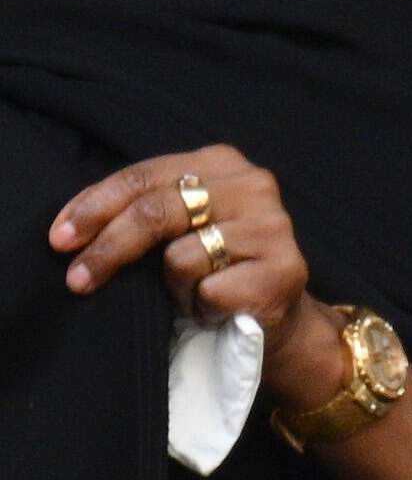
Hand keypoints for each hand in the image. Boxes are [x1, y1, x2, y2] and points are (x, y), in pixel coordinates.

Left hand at [51, 144, 342, 398]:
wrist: (275, 317)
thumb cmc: (213, 269)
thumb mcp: (174, 228)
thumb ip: (140, 210)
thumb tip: (66, 229)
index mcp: (221, 162)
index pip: (142, 177)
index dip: (93, 208)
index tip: (59, 239)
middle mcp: (253, 184)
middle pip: (157, 211)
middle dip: (108, 248)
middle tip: (78, 278)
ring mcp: (274, 225)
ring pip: (181, 256)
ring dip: (172, 287)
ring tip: (188, 295)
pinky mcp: (285, 268)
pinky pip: (210, 290)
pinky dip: (200, 307)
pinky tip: (216, 309)